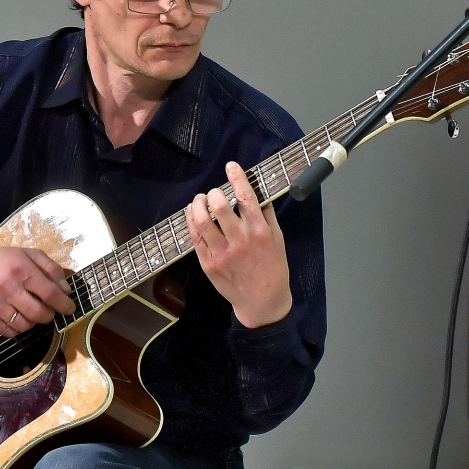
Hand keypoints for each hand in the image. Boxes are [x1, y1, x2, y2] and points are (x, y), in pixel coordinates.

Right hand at [0, 240, 74, 336]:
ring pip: (25, 325)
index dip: (64, 304)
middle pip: (39, 313)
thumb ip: (50, 269)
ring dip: (34, 322)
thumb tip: (66, 290)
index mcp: (21, 269)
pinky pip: (10, 332)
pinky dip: (18, 328)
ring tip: (31, 311)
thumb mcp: (29, 254)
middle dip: (50, 315)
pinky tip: (18, 316)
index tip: (70, 308)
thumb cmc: (3, 260)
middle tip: (49, 310)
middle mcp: (8, 287)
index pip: (50, 293)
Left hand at [186, 161, 292, 328]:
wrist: (262, 302)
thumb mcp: (278, 240)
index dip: (237, 178)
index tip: (231, 166)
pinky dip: (191, 222)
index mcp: (260, 232)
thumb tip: (258, 193)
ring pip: (202, 221)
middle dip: (214, 193)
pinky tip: (193, 215)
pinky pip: (195, 238)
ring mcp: (222, 253)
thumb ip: (267, 216)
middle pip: (220, 206)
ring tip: (199, 200)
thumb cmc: (273, 269)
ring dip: (197, 205)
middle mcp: (240, 241)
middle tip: (214, 192)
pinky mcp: (209, 264)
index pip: (247, 197)